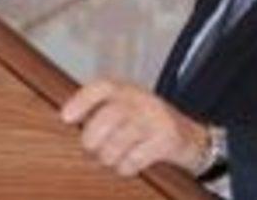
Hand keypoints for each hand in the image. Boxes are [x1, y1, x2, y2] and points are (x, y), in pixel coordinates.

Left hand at [59, 79, 207, 175]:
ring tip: (110, 158)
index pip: (101, 88)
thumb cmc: (146, 122)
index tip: (66, 118)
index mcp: (126, 89)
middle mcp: (141, 100)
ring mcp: (155, 119)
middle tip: (91, 148)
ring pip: (118, 143)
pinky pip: (135, 159)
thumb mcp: (125, 107)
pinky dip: (126, 167)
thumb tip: (65, 121)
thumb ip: (100, 110)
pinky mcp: (167, 140)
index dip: (81, 101)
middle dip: (92, 139)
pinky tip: (128, 164)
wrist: (191, 136)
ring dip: (108, 157)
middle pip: (107, 118)